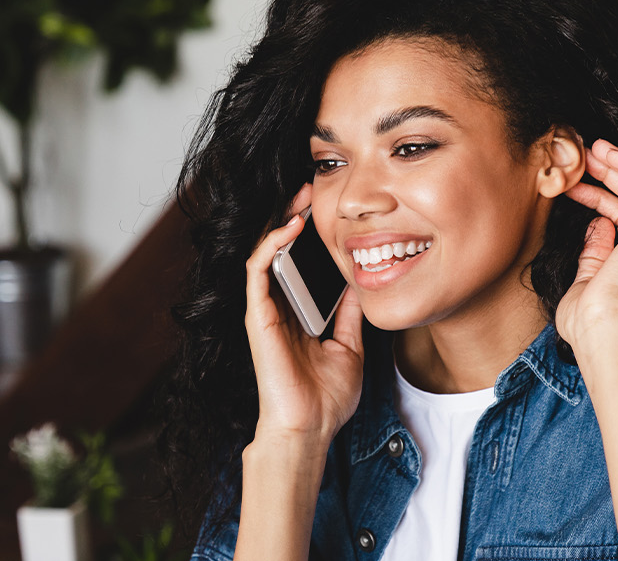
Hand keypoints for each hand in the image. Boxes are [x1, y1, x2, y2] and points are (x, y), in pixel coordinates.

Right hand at [243, 184, 366, 444]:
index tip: (327, 208)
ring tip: (300, 197)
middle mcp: (277, 307)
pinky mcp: (258, 316)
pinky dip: (270, 246)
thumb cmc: (325, 398)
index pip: (297, 262)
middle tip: (311, 188)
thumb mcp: (350, 346)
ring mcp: (265, 310)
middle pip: (278, 251)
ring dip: (280, 222)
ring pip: (264, 253)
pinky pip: (257, 272)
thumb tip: (360, 284)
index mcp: (296, 313)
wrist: (310, 429)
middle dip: (292, 216)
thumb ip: (349, 315)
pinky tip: (289, 228)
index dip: (307, 233)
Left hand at [557, 139, 617, 357]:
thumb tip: (598, 225)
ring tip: (592, 149)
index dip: (600, 198)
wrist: (604, 332)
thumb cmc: (590, 322)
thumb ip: (595, 253)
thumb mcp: (587, 281)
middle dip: (610, 176)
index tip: (575, 186)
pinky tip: (609, 154)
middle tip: (583, 157)